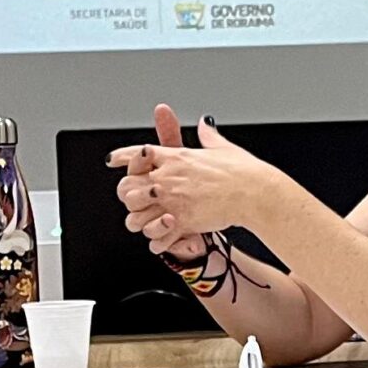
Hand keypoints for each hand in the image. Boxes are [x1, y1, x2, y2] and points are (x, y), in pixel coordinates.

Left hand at [109, 104, 290, 254]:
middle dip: (129, 196)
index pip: (138, 153)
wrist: (255, 192)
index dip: (121, 157)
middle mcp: (168, 178)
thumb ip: (209, 136)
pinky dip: (158, 243)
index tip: (112, 160)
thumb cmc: (244, 171)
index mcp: (176, 157)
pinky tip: (163, 241)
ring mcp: (172, 201)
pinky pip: (157, 239)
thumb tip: (205, 124)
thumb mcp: (223, 147)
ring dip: (140, 222)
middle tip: (138, 201)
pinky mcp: (182, 222)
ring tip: (150, 224)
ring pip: (134, 216)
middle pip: (126, 188)